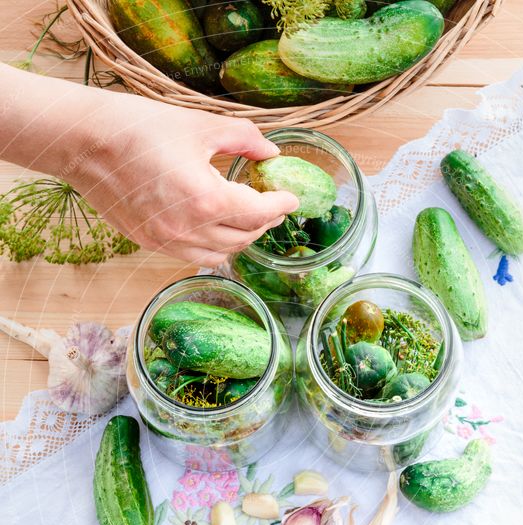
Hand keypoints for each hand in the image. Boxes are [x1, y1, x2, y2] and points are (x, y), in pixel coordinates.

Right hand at [69, 99, 298, 265]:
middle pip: (243, 238)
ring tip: (247, 218)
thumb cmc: (139, 127)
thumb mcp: (201, 124)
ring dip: (240, 238)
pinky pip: (193, 255)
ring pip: (220, 254)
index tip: (291, 197)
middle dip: (264, 222)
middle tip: (273, 205)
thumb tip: (271, 151)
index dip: (280, 205)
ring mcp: (167, 241)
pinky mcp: (150, 243)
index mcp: (207, 199)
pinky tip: (216, 227)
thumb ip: (244, 138)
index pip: (259, 213)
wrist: (84, 143)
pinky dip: (213, 246)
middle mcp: (189, 229)